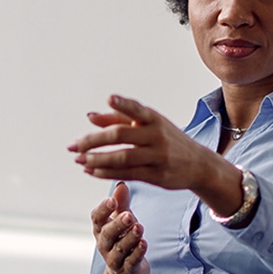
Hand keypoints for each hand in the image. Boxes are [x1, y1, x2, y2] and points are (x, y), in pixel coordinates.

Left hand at [68, 94, 216, 191]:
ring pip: (123, 157)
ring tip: (79, 160)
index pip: (136, 109)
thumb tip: (90, 116)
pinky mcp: (157, 175)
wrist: (199, 164)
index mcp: (153, 118)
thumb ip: (118, 119)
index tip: (109, 98)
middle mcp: (157, 135)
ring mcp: (158, 156)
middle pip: (121, 135)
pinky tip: (91, 171)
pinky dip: (107, 173)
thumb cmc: (166, 140)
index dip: (123, 103)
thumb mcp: (147, 125)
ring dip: (97, 159)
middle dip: (93, 140)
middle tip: (73, 146)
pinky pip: (128, 174)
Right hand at [92, 183, 148, 273]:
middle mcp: (105, 244)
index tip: (111, 201)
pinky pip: (131, 261)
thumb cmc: (122, 240)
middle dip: (118, 224)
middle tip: (128, 215)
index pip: (97, 218)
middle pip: (108, 234)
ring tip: (139, 227)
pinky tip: (143, 244)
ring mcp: (114, 258)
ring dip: (130, 237)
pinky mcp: (127, 269)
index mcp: (101, 229)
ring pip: (120, 248)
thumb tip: (121, 183)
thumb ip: (122, 204)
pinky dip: (137, 253)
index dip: (103, 210)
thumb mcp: (122, 220)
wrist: (125, 272)